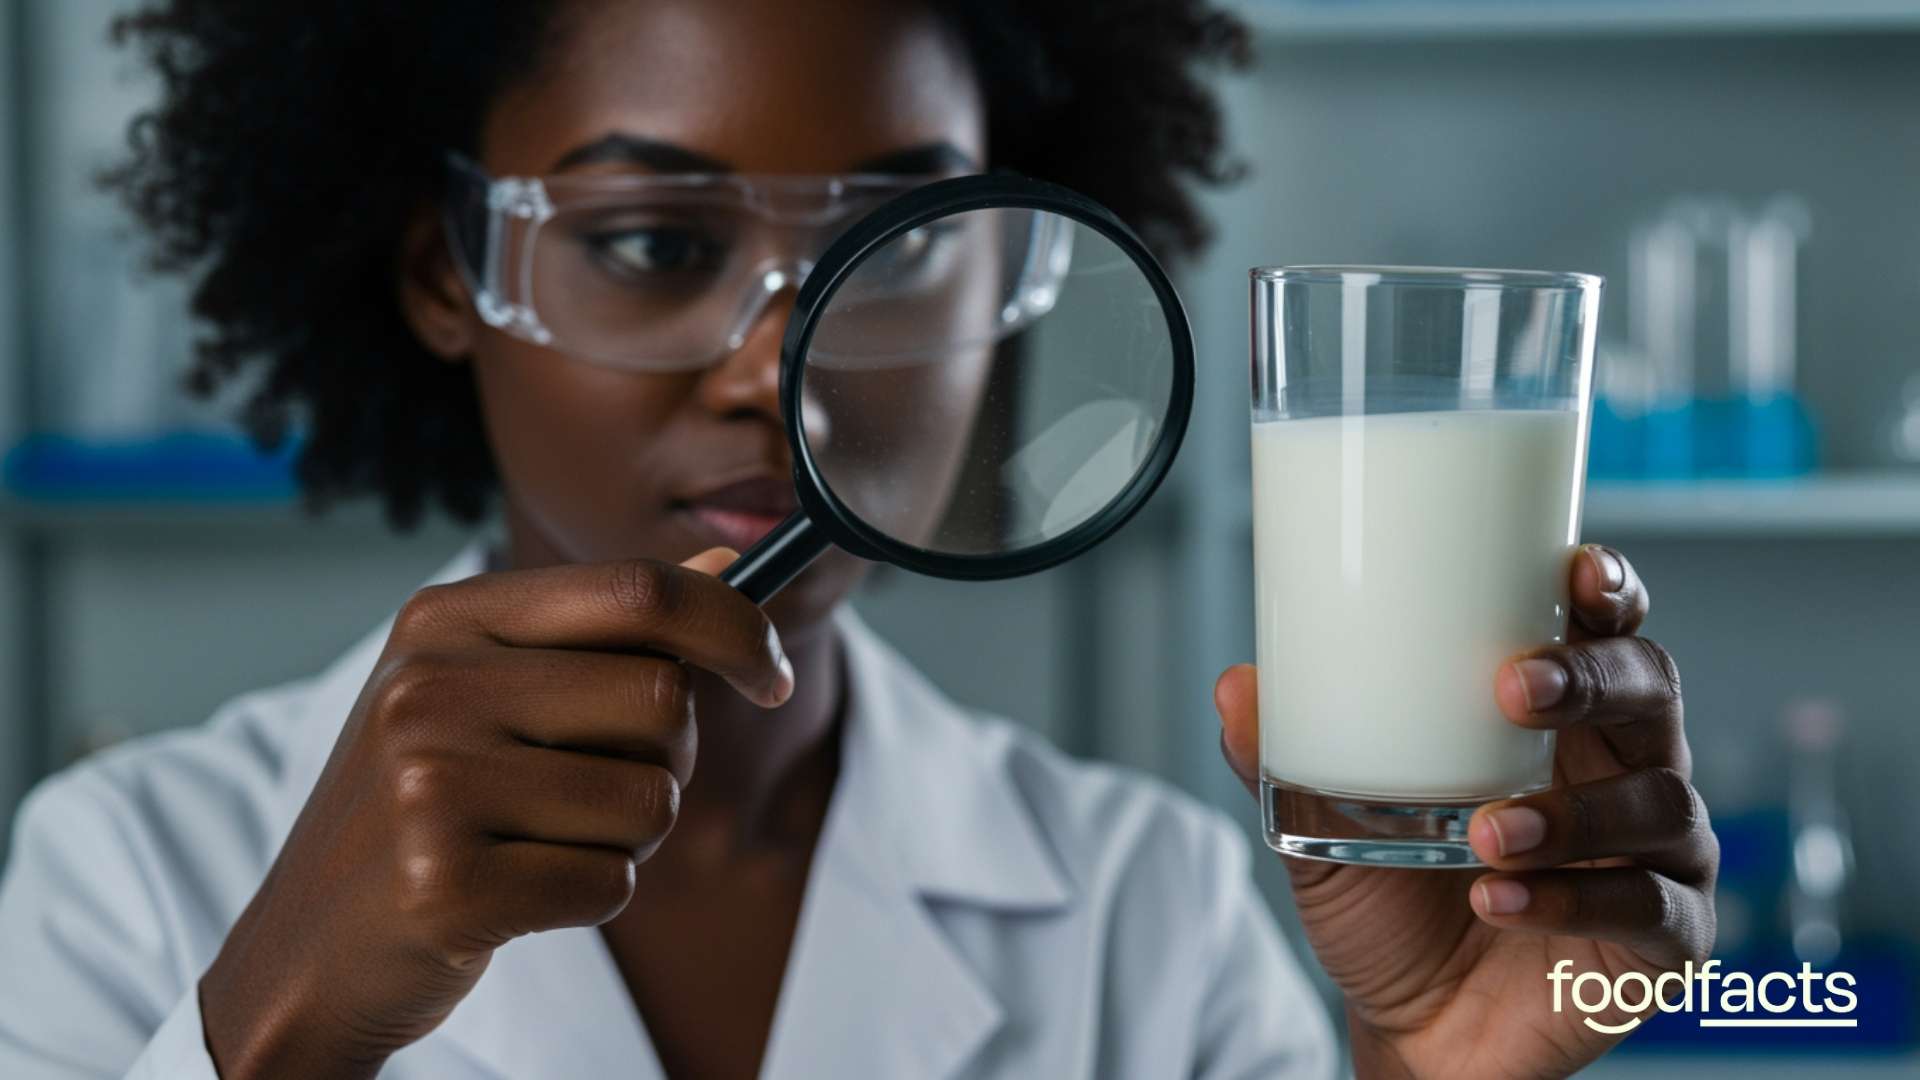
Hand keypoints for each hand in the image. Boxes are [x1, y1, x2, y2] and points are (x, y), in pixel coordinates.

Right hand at [199, 549, 791, 1079]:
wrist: (310, 946)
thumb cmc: (424, 805)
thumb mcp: (489, 688)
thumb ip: (605, 628)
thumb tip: (724, 564)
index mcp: (444, 619)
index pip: (640, 591)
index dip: (734, 629)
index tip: (770, 675)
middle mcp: (429, 688)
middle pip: (665, 700)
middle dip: (669, 760)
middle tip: (596, 792)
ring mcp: (429, 787)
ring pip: (653, 803)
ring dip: (627, 841)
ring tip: (539, 843)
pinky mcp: (445, 885)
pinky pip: (612, 885)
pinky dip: (589, 900)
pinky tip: (513, 895)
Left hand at [1216, 544, 1716, 1078]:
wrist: (1413, 1025)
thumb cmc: (1392, 899)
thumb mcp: (1321, 822)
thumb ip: (1285, 758)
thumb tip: (1235, 686)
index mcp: (1560, 719)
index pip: (1607, 632)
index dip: (1608, 591)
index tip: (1576, 568)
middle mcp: (1624, 769)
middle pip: (1651, 691)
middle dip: (1591, 679)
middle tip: (1512, 688)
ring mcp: (1656, 854)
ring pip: (1658, 804)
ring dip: (1570, 812)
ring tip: (1488, 831)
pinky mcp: (1662, 942)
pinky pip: (1648, 910)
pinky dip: (1570, 900)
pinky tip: (1498, 900)